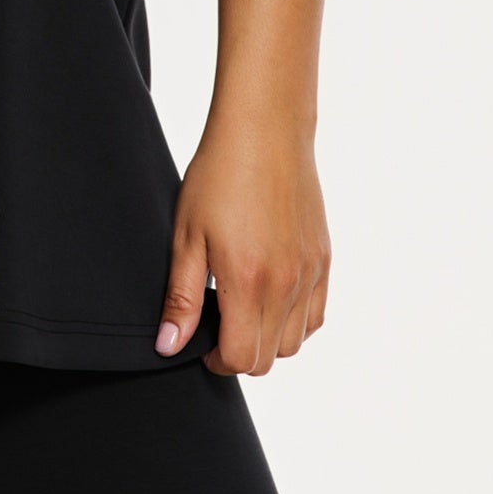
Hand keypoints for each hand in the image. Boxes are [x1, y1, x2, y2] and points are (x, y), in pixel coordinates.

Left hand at [153, 113, 330, 374]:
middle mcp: (285, 285)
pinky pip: (315, 316)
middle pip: (268, 358)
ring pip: (294, 342)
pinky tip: (270, 297)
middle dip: (238, 354)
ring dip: (266, 340)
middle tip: (215, 324)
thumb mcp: (186, 236)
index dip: (214, 361)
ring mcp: (309, 273)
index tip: (200, 342)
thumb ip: (181, 298)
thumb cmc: (217, 176)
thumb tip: (169, 347)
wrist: (264, 131)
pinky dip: (294, 321)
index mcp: (247, 281)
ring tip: (240, 308)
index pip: (240, 358)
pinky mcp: (323, 259)